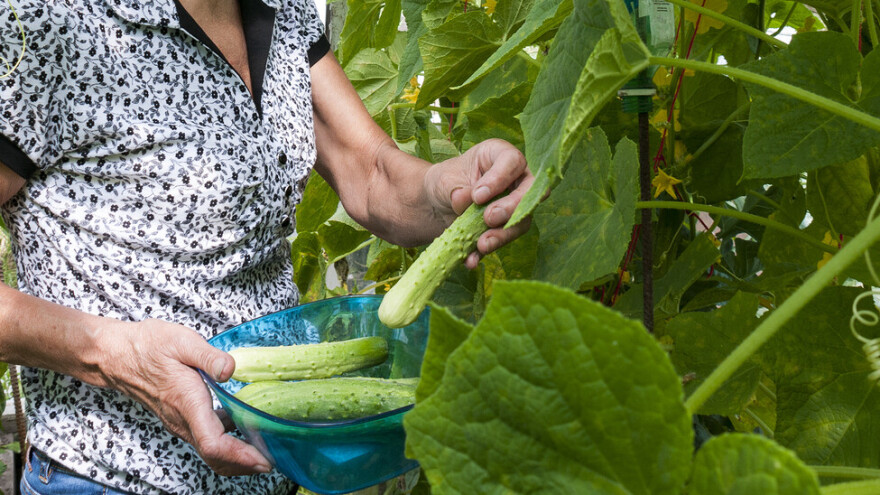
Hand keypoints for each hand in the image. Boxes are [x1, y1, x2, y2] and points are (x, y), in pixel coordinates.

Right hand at [97, 319, 271, 475]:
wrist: (117, 355)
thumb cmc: (148, 346)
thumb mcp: (182, 341)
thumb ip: (209, 356)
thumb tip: (231, 370)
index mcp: (187, 403)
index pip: (213, 443)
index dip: (239, 456)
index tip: (263, 459)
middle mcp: (183, 420)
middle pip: (215, 456)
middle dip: (245, 464)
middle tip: (273, 461)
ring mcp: (180, 422)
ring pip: (210, 452)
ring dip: (237, 457)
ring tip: (265, 449)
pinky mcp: (181, 419)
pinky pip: (206, 440)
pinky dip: (227, 444)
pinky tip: (245, 429)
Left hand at [424, 139, 534, 268]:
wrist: (436, 204)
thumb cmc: (445, 182)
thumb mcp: (444, 180)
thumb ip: (455, 188)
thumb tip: (464, 201)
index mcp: (500, 156)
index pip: (513, 161)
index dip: (500, 178)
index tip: (478, 195)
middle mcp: (515, 179)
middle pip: (529, 192)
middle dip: (511, 208)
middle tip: (489, 218)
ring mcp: (514, 206)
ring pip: (521, 221)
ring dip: (503, 235)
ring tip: (482, 244)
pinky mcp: (505, 229)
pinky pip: (503, 241)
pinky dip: (486, 252)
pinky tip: (470, 260)